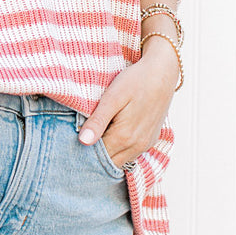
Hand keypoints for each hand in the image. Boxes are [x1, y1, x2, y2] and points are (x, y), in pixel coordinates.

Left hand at [77, 37, 179, 168]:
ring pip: (120, 160)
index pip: (97, 157)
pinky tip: (111, 136)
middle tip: (80, 141)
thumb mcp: (112, 97)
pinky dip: (119, 150)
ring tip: (95, 137)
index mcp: (124, 137)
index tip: (72, 143)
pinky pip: (130, 154)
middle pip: (109, 161)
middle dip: (94, 156)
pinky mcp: (150, 140)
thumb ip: (98, 121)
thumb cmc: (136, 81)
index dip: (83, 152)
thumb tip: (83, 142)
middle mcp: (137, 146)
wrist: (163, 72)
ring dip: (107, 153)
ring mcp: (145, 144)